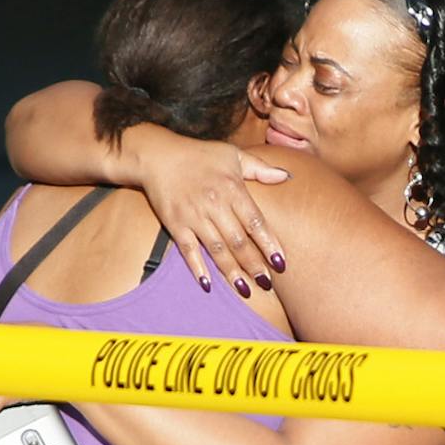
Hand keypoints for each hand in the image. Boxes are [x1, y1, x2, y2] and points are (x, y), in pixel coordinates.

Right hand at [129, 130, 289, 296]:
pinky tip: (208, 285)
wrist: (157, 154)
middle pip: (238, 241)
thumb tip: (287, 176)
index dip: (269, 244)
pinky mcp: (175, 224)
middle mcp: (215, 205)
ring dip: (231, 271)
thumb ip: (260, 169)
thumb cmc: (199, 154)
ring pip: (216, 249)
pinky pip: (188, 250)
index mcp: (232, 189)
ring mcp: (193, 216)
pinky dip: (197, 267)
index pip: (256, 222)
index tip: (281, 263)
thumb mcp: (233, 155)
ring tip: (246, 290)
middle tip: (267, 283)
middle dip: (254, 264)